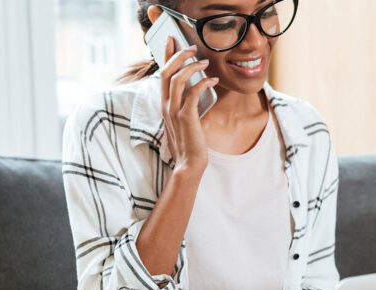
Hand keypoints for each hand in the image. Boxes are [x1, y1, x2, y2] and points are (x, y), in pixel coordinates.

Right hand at [160, 36, 218, 173]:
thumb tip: (197, 88)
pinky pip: (193, 92)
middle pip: (166, 72)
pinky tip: (213, 80)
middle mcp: (166, 105)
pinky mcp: (186, 117)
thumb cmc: (189, 142)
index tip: (172, 40)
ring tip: (204, 61)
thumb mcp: (184, 120)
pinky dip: (203, 83)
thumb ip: (186, 104)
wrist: (189, 163)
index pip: (162, 74)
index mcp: (164, 105)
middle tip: (191, 47)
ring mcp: (174, 111)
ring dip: (191, 67)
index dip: (166, 56)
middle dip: (178, 55)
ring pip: (177, 79)